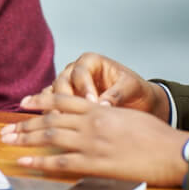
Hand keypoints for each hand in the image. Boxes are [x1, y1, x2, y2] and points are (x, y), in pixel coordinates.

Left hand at [0, 92, 188, 186]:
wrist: (174, 151)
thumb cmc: (157, 135)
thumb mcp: (127, 114)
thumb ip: (105, 113)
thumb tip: (92, 112)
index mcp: (98, 109)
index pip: (61, 100)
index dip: (40, 101)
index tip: (23, 103)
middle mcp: (91, 123)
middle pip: (49, 120)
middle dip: (25, 124)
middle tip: (7, 128)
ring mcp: (92, 143)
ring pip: (50, 137)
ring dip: (26, 139)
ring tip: (9, 141)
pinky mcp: (96, 163)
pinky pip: (61, 162)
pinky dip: (41, 161)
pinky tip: (27, 161)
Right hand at [49, 52, 168, 120]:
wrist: (138, 102)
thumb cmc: (135, 91)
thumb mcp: (131, 87)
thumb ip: (116, 93)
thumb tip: (102, 105)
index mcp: (90, 62)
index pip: (80, 72)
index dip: (84, 87)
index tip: (92, 103)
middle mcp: (74, 70)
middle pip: (62, 81)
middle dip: (65, 99)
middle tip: (72, 116)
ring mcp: (67, 85)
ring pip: (52, 93)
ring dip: (53, 108)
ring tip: (59, 124)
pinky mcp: (63, 100)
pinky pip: (50, 105)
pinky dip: (50, 114)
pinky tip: (55, 128)